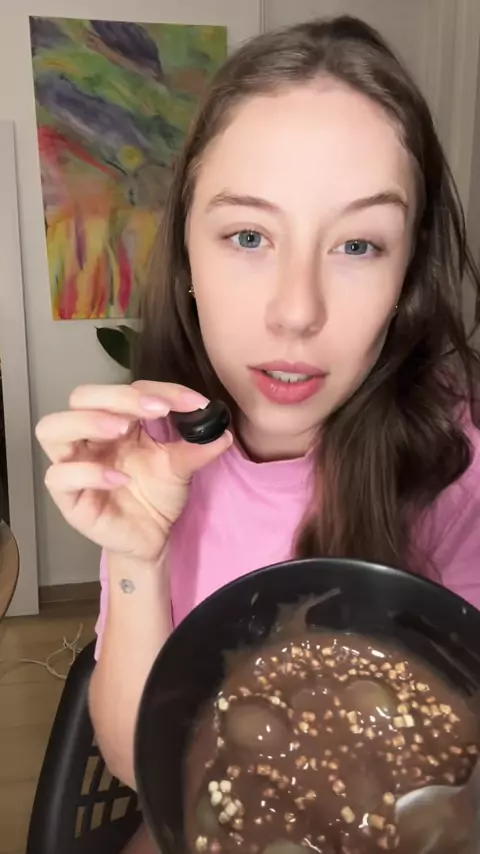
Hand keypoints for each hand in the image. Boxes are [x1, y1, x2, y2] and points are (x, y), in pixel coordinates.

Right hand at [36, 381, 231, 562]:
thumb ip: (196, 447)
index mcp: (115, 421)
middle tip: (153, 409)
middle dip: (116, 396)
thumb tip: (223, 431)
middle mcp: (89, 437)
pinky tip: (119, 479)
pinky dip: (88, 472)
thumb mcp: (181, 467)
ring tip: (121, 429)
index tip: (192, 402)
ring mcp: (74, 464)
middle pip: (80, 397)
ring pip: (52, 429)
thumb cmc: (157, 497)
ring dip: (88, 422)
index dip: (159, 390)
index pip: (126, 390)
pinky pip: (59, 477)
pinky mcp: (69, 497)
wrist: (153, 539)